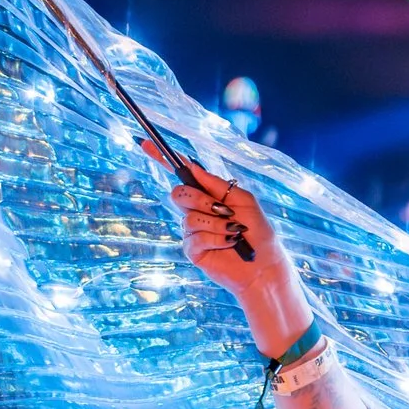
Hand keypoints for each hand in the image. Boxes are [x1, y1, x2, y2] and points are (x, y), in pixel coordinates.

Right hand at [144, 140, 311, 354]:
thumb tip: (193, 167)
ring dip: (216, 223)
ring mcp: (193, 231)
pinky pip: (195, 237)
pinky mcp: (193, 250)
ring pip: (189, 217)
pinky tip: (228, 245)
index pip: (182, 174)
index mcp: (210, 195)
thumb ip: (217, 185)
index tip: (145, 143)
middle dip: (200, 200)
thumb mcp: (244, 201)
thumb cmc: (259, 233)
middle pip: (179, 194)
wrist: (264, 265)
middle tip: (222, 210)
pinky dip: (216, 239)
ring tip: (234, 233)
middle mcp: (198, 211)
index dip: (162, 159)